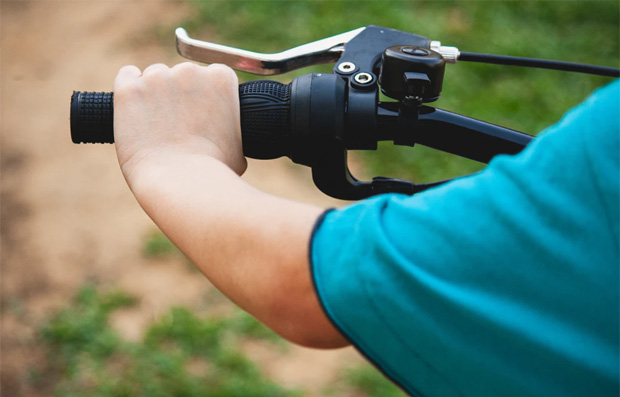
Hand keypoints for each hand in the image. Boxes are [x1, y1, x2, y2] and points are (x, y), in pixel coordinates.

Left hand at [113, 62, 246, 181]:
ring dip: (156, 95)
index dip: (206, 97)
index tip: (201, 115)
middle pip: (183, 75)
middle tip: (179, 126)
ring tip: (158, 127)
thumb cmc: (214, 171)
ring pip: (155, 77)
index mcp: (221, 78)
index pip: (212, 75)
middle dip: (181, 96)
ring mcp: (157, 78)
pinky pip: (127, 76)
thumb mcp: (239, 143)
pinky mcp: (129, 89)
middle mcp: (190, 71)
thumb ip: (230, 124)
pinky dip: (129, 86)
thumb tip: (225, 130)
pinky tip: (135, 105)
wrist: (182, 183)